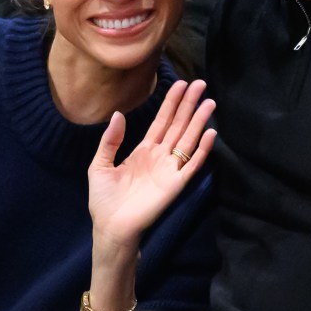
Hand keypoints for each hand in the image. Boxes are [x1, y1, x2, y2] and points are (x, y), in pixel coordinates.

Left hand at [88, 79, 215, 266]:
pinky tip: (210, 133)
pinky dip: (202, 150)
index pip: (162, 121)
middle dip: (189, 105)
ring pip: (188, 140)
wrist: (110, 226)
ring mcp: (170, 170)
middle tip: (201, 84)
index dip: (171, 103)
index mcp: (144, 150)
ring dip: (199, 121)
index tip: (181, 84)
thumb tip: (119, 114)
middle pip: (178, 125)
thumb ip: (110, 140)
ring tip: (210, 102)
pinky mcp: (175, 184)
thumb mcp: (100, 165)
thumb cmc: (104, 199)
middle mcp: (160, 156)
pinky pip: (192, 165)